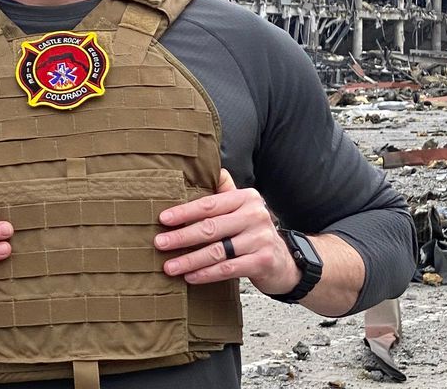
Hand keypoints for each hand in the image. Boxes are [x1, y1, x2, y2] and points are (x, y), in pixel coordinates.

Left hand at [153, 169, 300, 295]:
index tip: (163, 219)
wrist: (286, 261)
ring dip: (190, 260)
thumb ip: (225, 190)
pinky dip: (206, 274)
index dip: (184, 212)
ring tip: (170, 266)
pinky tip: (190, 277)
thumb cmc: (254, 231)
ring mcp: (260, 239)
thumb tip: (207, 168)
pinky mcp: (263, 262)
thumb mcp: (243, 207)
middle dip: (181, 237)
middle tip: (160, 243)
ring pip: (217, 251)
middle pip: (210, 227)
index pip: (210, 204)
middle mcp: (255, 215)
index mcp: (246, 198)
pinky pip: (228, 269)